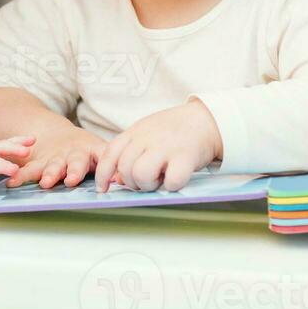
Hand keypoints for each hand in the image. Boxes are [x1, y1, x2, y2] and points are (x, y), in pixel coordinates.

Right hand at [8, 124, 105, 189]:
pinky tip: (12, 183)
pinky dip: (21, 176)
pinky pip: (29, 169)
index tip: (110, 181)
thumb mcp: (101, 152)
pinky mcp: (39, 162)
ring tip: (45, 183)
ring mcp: (55, 157)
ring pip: (52, 165)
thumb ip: (112, 167)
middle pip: (75, 161)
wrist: (56, 135)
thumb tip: (126, 180)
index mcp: (93, 150)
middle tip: (71, 180)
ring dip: (49, 173)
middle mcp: (74, 153)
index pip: (103, 157)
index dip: (105, 169)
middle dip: (73, 170)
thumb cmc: (85, 150)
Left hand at [94, 100, 222, 192]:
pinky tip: (175, 178)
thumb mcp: (145, 132)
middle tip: (149, 179)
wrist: (204, 119)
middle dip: (133, 182)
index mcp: (134, 132)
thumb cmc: (172, 131)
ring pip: (141, 175)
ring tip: (160, 179)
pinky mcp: (185, 157)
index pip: (110, 154)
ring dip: (149, 185)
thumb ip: (130, 151)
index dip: (103, 175)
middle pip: (125, 169)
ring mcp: (165, 147)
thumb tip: (117, 179)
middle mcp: (147, 138)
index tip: (103, 188)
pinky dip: (172, 185)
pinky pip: (171, 181)